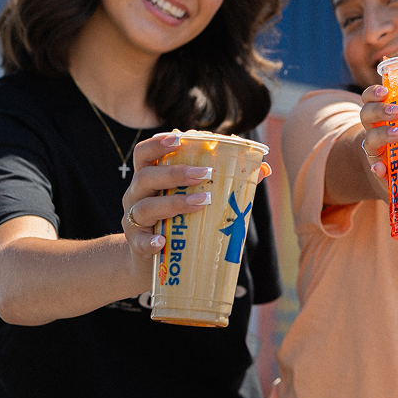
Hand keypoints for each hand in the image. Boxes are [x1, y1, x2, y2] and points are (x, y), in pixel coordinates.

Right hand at [121, 133, 224, 271]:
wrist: (153, 259)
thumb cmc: (180, 218)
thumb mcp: (195, 197)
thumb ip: (227, 181)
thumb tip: (264, 168)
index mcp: (150, 177)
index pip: (145, 153)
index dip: (158, 143)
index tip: (179, 138)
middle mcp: (137, 194)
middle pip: (146, 176)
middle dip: (175, 173)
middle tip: (205, 173)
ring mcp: (133, 219)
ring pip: (145, 207)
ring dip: (174, 202)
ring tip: (202, 202)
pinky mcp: (135, 244)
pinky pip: (138, 241)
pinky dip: (149, 241)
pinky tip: (162, 241)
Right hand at [358, 85, 397, 183]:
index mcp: (390, 116)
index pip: (373, 97)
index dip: (374, 91)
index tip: (384, 89)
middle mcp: (378, 131)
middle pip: (366, 114)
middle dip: (379, 110)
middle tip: (397, 111)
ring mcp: (377, 152)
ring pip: (369, 139)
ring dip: (381, 135)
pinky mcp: (381, 172)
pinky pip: (374, 169)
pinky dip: (377, 168)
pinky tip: (382, 169)